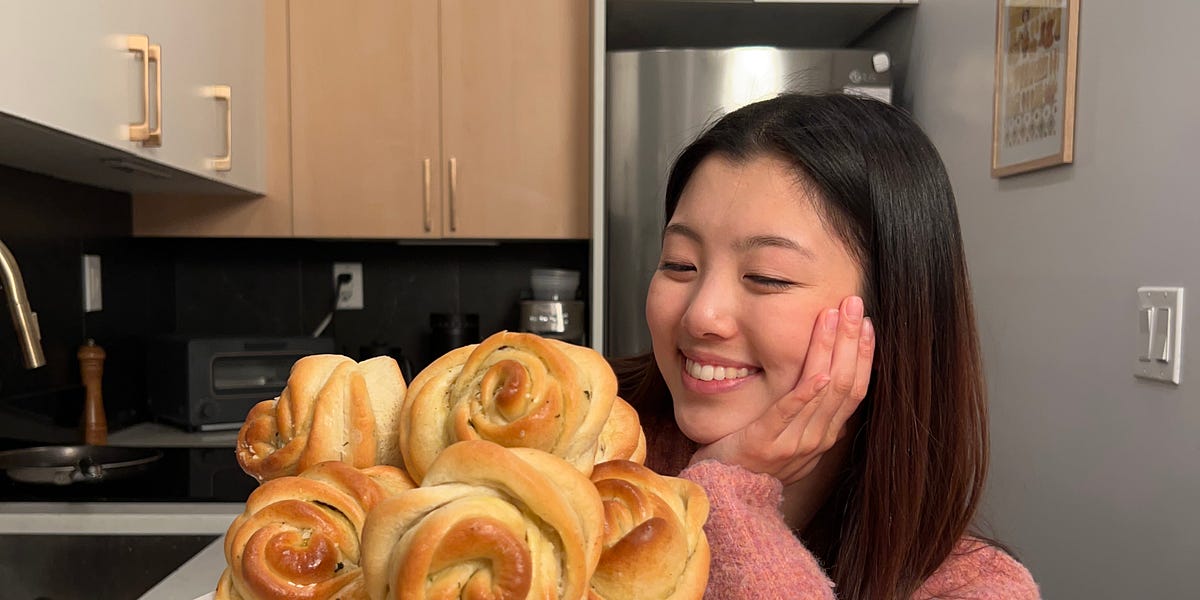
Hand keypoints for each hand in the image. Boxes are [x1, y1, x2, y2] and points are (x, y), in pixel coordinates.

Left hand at [689, 295, 874, 486]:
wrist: (725, 490)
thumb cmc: (754, 456)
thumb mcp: (790, 432)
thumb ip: (809, 410)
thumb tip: (827, 379)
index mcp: (824, 433)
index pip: (855, 389)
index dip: (864, 355)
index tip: (867, 323)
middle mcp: (816, 438)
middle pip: (846, 384)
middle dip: (852, 340)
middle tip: (854, 305)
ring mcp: (794, 442)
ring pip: (824, 391)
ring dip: (831, 350)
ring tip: (832, 316)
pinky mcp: (766, 443)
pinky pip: (790, 414)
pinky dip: (808, 392)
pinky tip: (820, 372)